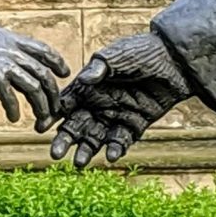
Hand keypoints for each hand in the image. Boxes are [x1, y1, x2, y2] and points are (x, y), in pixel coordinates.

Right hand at [0, 16, 69, 126]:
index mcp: (10, 38)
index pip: (42, 49)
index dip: (57, 61)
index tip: (64, 72)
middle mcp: (11, 49)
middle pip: (43, 73)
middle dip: (53, 93)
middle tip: (56, 109)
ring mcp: (3, 61)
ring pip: (33, 87)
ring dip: (40, 106)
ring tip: (41, 120)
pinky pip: (10, 96)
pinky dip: (14, 109)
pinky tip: (13, 118)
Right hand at [48, 31, 194, 165]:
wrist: (175, 61)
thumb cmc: (142, 52)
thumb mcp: (118, 55)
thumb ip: (100, 67)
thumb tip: (84, 79)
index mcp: (88, 87)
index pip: (65, 104)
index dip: (52, 116)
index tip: (40, 128)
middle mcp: (98, 104)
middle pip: (76, 126)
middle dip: (65, 140)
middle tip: (55, 154)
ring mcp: (116, 116)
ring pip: (95, 138)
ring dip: (87, 151)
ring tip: (79, 164)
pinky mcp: (134, 125)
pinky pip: (121, 141)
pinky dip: (115, 149)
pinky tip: (111, 156)